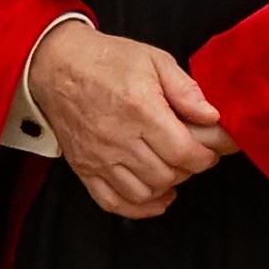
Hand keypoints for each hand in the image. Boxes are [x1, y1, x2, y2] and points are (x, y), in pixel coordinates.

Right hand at [28, 22, 230, 220]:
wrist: (57, 66)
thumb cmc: (106, 60)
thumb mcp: (154, 60)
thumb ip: (186, 90)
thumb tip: (211, 117)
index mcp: (140, 109)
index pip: (184, 152)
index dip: (205, 157)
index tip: (211, 151)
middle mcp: (118, 138)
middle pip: (167, 175)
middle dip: (188, 169)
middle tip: (192, 155)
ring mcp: (98, 157)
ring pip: (144, 192)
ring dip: (166, 186)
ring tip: (172, 169)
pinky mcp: (83, 168)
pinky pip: (113, 202)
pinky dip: (138, 208)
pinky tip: (154, 196)